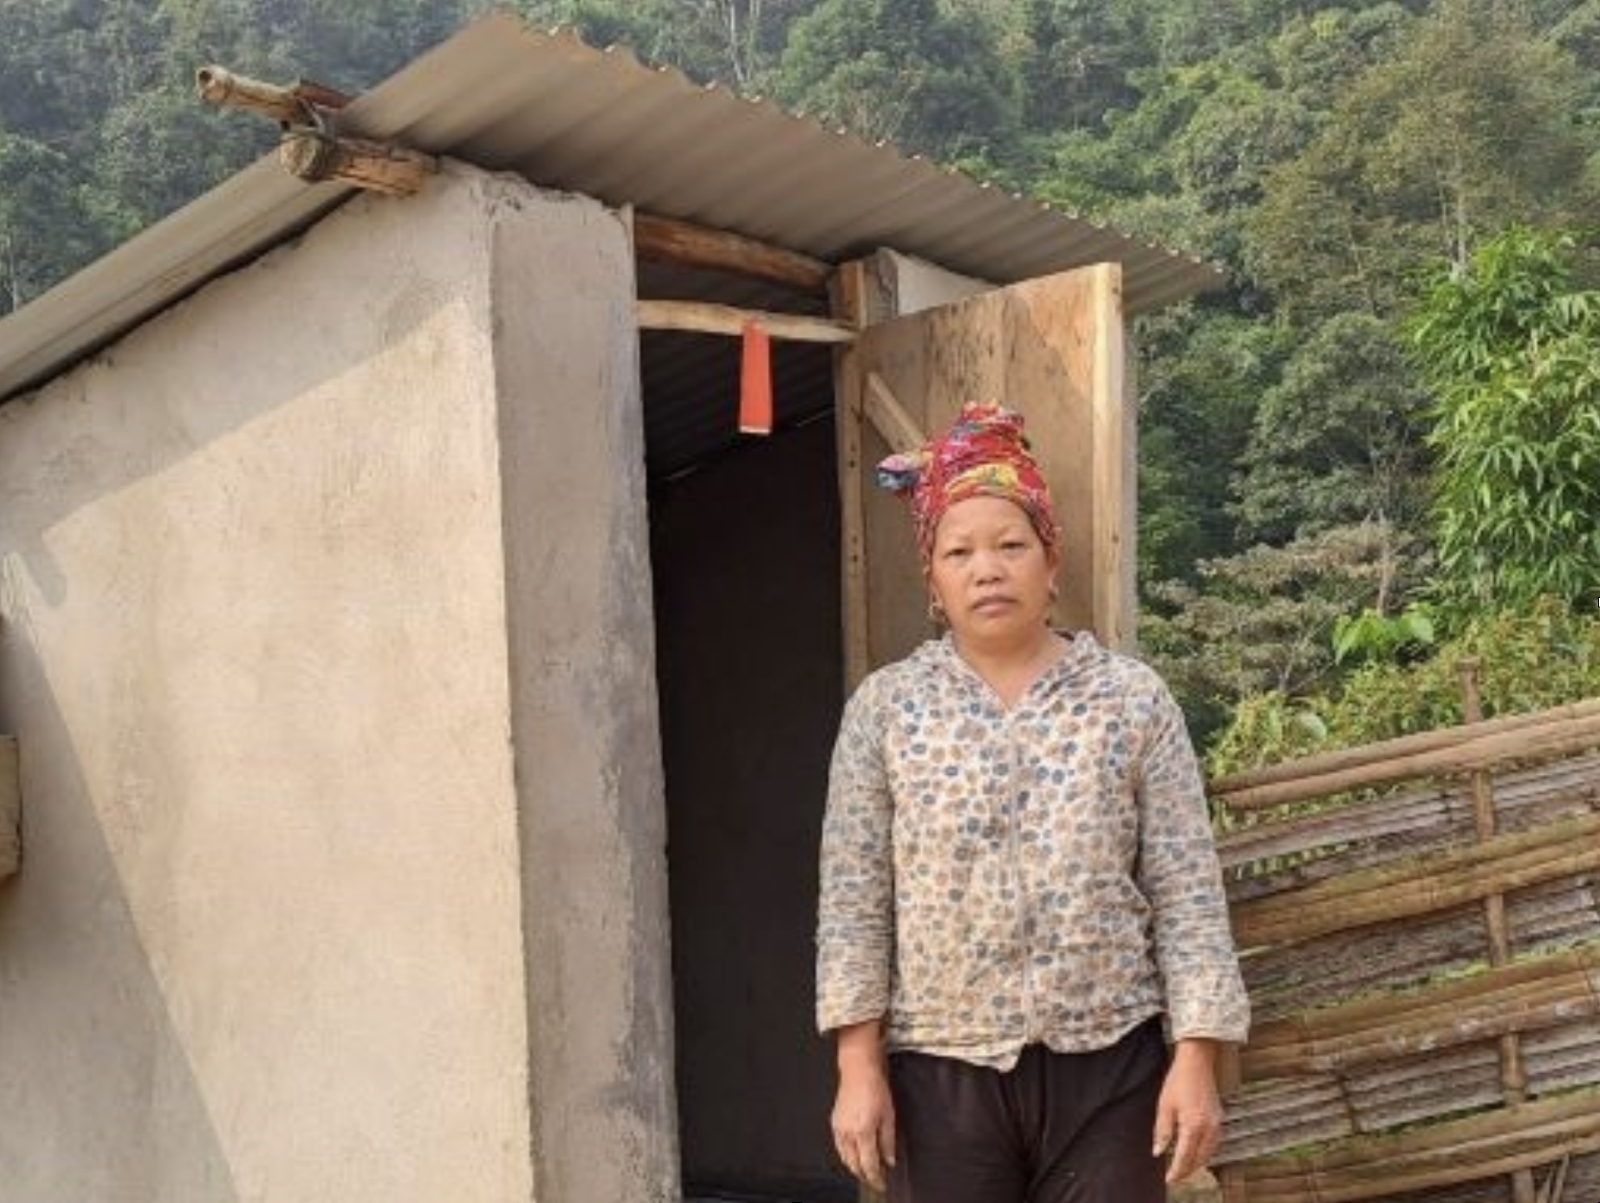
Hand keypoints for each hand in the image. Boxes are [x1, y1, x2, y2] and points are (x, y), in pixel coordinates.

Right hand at [831, 1022, 896, 1191]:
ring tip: (866, 1170)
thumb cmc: (875, 1088)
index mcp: (863, 1131)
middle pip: (854, 1165)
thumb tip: (889, 1160)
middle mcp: (848, 1133)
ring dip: (855, 1167)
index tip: (882, 1184)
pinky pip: (839, 1147)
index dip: (875, 1178)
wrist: (858, 1070)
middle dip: (865, 1175)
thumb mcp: (889, 1115)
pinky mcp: (834, 1123)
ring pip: (845, 1158)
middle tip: (875, 1179)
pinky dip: (846, 1155)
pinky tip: (854, 1154)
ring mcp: (839, 1128)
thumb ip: (888, 1141)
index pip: (869, 1164)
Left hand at [1152, 1039, 1224, 1183]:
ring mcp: (1217, 1124)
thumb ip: (1162, 1131)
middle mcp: (1209, 1128)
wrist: (1196, 1063)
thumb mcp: (1164, 1106)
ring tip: (1183, 1168)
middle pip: (1199, 1160)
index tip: (1169, 1179)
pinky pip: (1213, 1144)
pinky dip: (1204, 1153)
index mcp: (1193, 1125)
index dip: (1176, 1171)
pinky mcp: (1219, 1119)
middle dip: (1187, 1171)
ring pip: (1208, 1154)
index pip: (1185, 1157)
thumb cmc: (1178, 1081)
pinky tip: (1195, 1153)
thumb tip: (1158, 1152)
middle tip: (1174, 1177)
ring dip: (1196, 1163)